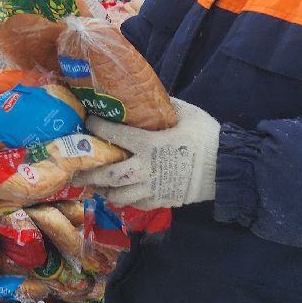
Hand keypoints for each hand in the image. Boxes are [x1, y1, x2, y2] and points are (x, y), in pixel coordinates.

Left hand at [75, 98, 219, 208]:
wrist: (227, 168)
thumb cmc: (207, 137)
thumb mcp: (187, 113)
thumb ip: (164, 107)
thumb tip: (148, 97)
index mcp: (149, 143)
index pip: (113, 134)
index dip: (96, 127)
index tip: (87, 123)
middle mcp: (145, 168)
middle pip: (107, 174)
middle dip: (87, 173)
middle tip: (74, 170)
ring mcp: (151, 188)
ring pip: (117, 195)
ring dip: (103, 190)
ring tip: (94, 185)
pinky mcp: (160, 201)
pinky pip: (134, 204)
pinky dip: (123, 201)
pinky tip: (118, 195)